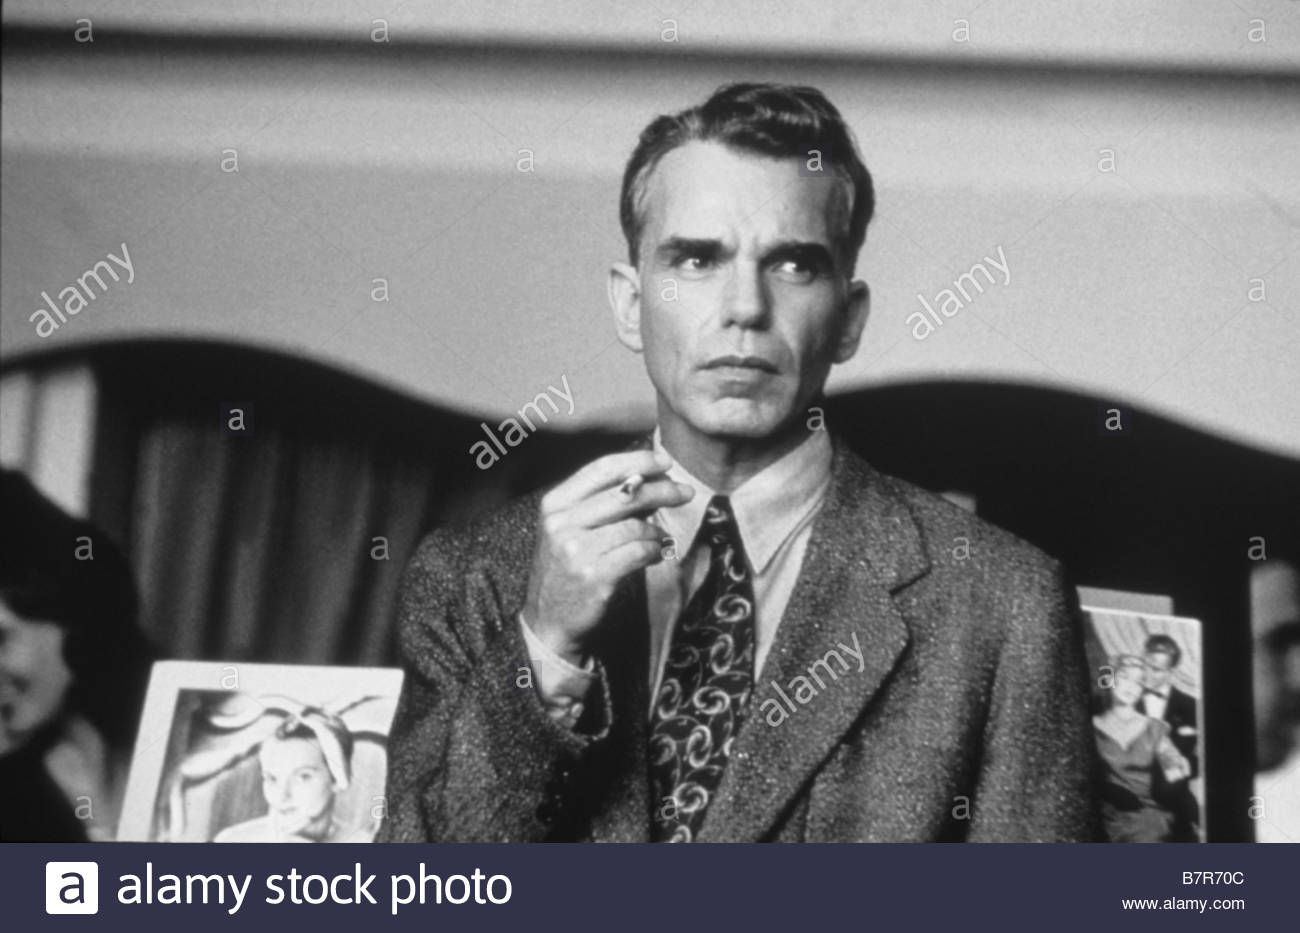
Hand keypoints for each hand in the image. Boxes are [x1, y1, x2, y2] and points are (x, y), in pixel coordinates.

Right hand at [522, 450, 693, 665]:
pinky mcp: (594, 576)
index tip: (664, 462)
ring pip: (635, 525)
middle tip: (685, 492)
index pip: (601, 469)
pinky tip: (656, 553)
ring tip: (662, 537)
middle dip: (661, 489)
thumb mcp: (569, 529)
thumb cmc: (566, 570)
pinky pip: (638, 552)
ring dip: (656, 530)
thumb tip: (647, 478)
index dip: (637, 461)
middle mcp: (561, 523)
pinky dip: (654, 551)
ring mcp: (576, 550)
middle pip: (624, 494)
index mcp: (555, 504)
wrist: (549, 622)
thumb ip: (600, 503)